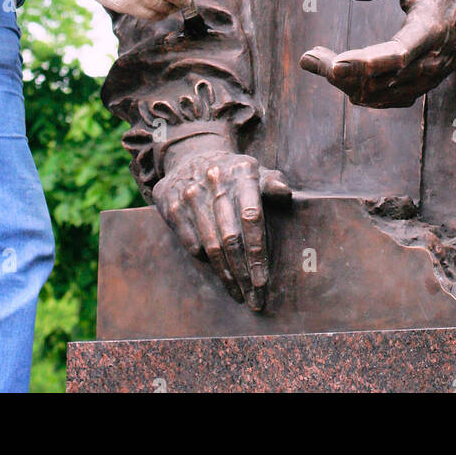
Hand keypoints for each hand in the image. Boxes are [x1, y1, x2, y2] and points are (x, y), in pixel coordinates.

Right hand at [154, 132, 291, 309]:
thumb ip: (272, 183)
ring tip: (238, 294)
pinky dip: (205, 261)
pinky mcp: (171, 204)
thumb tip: (285, 193)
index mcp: (242, 172)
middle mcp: (215, 180)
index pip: (252, 216)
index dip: (258, 251)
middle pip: (231, 237)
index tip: (263, 281)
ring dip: (225, 274)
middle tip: (254, 298)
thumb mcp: (255, 172)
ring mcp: (191, 193)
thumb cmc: (233, 173)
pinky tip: (217, 273)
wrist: (191, 156)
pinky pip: (190, 243)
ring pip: (210, 244)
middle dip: (243, 273)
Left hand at [299, 0, 455, 107]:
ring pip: (375, 94)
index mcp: (428, 32)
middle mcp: (426, 64)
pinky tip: (337, 71)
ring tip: (315, 58)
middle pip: (377, 79)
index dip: (366, 62)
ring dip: (341, 81)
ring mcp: (422, 81)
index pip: (397, 54)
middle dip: (337, 71)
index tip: (334, 63)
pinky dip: (355, 89)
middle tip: (308, 57)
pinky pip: (381, 99)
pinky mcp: (416, 90)